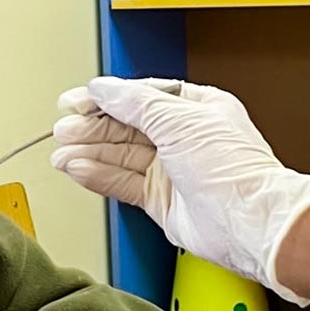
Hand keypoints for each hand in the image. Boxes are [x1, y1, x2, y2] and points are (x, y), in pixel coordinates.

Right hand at [50, 77, 309, 303]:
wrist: (248, 222)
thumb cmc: (234, 171)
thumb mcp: (179, 120)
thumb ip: (134, 102)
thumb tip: (104, 88)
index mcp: (198, 108)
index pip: (143, 96)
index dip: (108, 97)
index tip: (78, 99)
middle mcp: (185, 138)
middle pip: (128, 126)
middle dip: (94, 126)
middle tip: (64, 127)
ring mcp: (173, 170)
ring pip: (121, 155)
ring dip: (90, 151)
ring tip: (62, 150)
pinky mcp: (162, 201)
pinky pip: (123, 183)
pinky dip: (98, 175)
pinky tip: (77, 169)